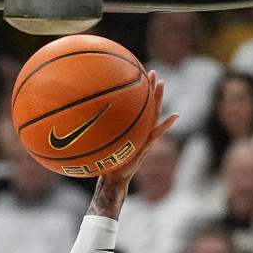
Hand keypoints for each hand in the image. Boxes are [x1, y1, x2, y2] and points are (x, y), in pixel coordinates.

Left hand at [99, 73, 177, 188]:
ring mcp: (144, 137)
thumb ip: (96, 133)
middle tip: (150, 72)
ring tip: (161, 83)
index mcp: (131, 128)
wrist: (114, 179)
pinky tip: (175, 115)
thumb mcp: (99, 146)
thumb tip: (77, 122)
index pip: (134, 107)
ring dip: (158, 98)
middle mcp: (139, 130)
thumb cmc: (105, 163)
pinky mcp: (146, 147)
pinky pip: (156, 134)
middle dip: (147, 89)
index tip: (134, 75)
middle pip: (145, 106)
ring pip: (153, 114)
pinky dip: (166, 125)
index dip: (135, 93)